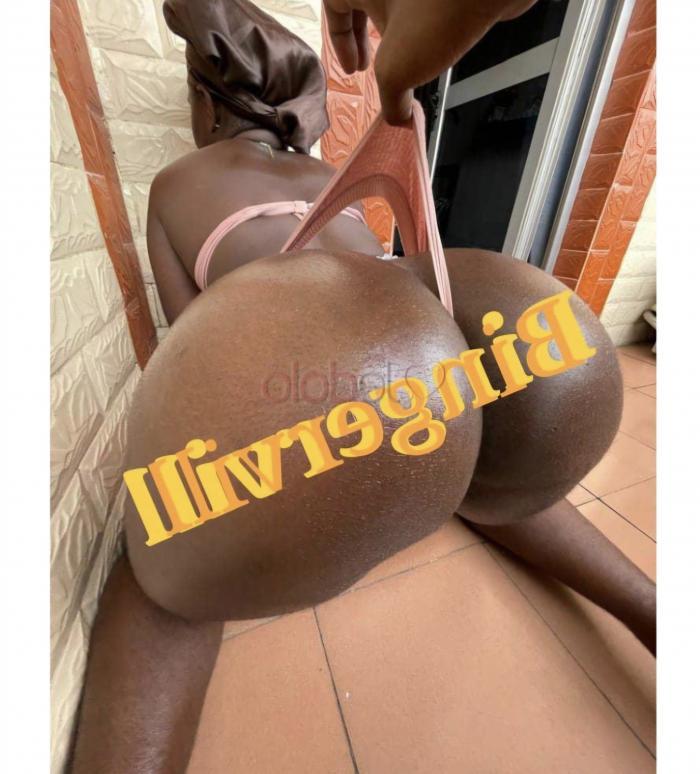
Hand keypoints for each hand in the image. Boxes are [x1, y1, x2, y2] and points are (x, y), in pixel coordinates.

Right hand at [323, 0, 537, 123]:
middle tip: (377, 67)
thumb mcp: (396, 72)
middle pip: (367, 3)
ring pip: (400, 4)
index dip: (338, 40)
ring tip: (411, 64)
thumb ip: (389, 101)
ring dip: (402, 34)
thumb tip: (397, 118)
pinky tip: (440, 48)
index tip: (355, 70)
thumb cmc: (432, 16)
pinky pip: (430, 4)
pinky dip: (429, 25)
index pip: (334, 5)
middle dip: (370, 37)